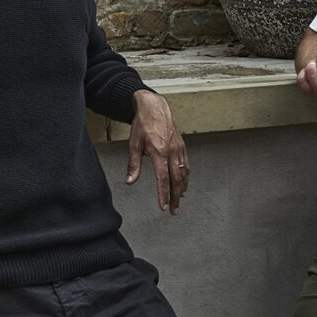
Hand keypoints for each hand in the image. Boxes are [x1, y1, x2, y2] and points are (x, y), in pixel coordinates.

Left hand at [126, 91, 188, 214]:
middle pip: (176, 180)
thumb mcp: (134, 144)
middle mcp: (172, 151)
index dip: (163, 194)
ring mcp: (179, 148)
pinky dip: (186, 177)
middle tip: (173, 210)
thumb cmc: (143, 124)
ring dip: (181, 189)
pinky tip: (184, 184)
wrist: (154, 107)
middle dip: (175, 197)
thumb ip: (133, 165)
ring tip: (179, 201)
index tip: (163, 206)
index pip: (163, 179)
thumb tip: (130, 181)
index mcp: (159, 152)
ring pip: (183, 174)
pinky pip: (186, 165)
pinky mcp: (182, 146)